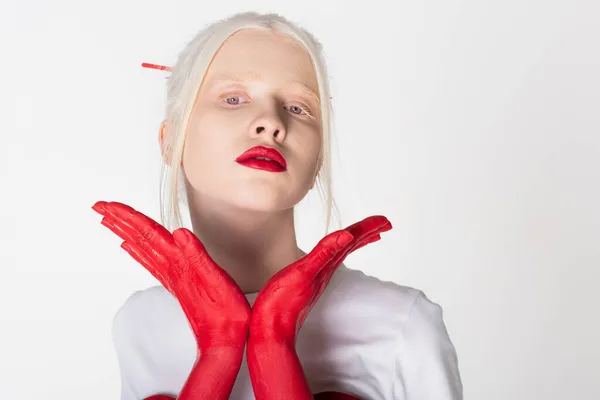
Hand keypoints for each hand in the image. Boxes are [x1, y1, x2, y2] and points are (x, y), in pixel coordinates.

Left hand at [92, 201, 250, 350]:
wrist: (223, 340)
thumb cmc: (224, 313)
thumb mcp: (216, 280)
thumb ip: (196, 255)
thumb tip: (178, 232)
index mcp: (178, 262)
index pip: (148, 233)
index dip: (128, 217)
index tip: (108, 205)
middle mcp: (170, 268)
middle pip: (140, 238)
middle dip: (119, 220)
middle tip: (100, 206)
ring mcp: (172, 276)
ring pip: (142, 248)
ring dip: (125, 232)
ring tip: (110, 220)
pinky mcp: (177, 283)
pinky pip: (151, 261)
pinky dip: (138, 251)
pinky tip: (131, 247)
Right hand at [250, 215, 391, 344]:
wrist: (270, 330)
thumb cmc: (281, 305)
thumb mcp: (302, 274)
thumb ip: (324, 253)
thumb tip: (347, 236)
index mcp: (326, 265)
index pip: (351, 240)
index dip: (367, 228)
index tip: (385, 221)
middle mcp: (326, 270)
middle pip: (350, 246)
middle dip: (367, 232)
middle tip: (385, 223)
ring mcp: (319, 277)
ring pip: (341, 253)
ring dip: (356, 241)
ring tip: (369, 234)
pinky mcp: (309, 283)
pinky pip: (330, 261)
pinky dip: (338, 252)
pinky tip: (337, 252)